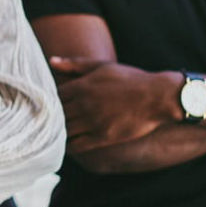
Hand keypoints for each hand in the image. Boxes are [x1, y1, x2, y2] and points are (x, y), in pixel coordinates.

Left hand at [51, 57, 179, 152]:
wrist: (158, 97)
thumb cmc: (130, 79)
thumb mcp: (101, 66)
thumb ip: (74, 64)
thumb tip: (50, 61)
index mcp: (81, 86)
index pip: (52, 96)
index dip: (47, 100)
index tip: (47, 102)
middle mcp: (84, 105)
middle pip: (55, 114)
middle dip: (50, 116)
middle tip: (47, 119)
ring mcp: (93, 122)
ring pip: (64, 130)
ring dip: (58, 130)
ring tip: (55, 131)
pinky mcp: (103, 137)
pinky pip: (77, 145)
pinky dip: (68, 145)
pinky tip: (67, 143)